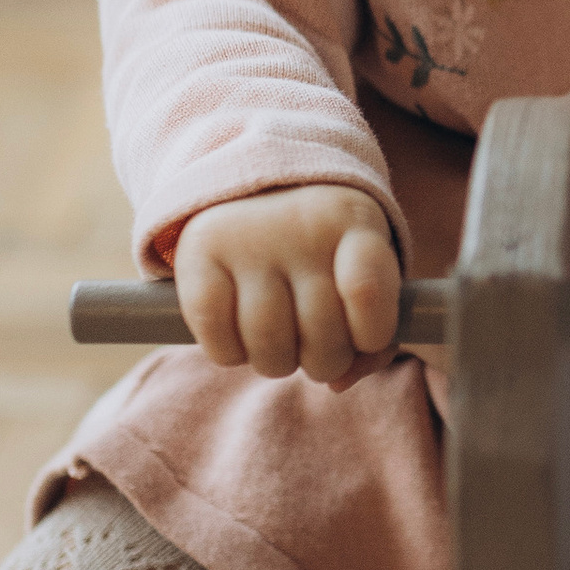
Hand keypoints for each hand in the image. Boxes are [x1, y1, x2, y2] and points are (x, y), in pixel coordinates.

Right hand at [173, 185, 399, 386]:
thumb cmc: (325, 253)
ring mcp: (246, 239)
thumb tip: (338, 384)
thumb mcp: (361, 273)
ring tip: (279, 345)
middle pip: (321, 334)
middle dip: (323, 360)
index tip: (363, 335)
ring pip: (269, 345)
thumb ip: (371, 337)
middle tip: (314, 346)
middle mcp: (300, 226)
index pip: (367, 291)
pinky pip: (218, 341)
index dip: (370, 334)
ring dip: (277, 364)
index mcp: (353, 222)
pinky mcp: (197, 255)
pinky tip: (239, 338)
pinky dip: (230, 356)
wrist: (254, 186)